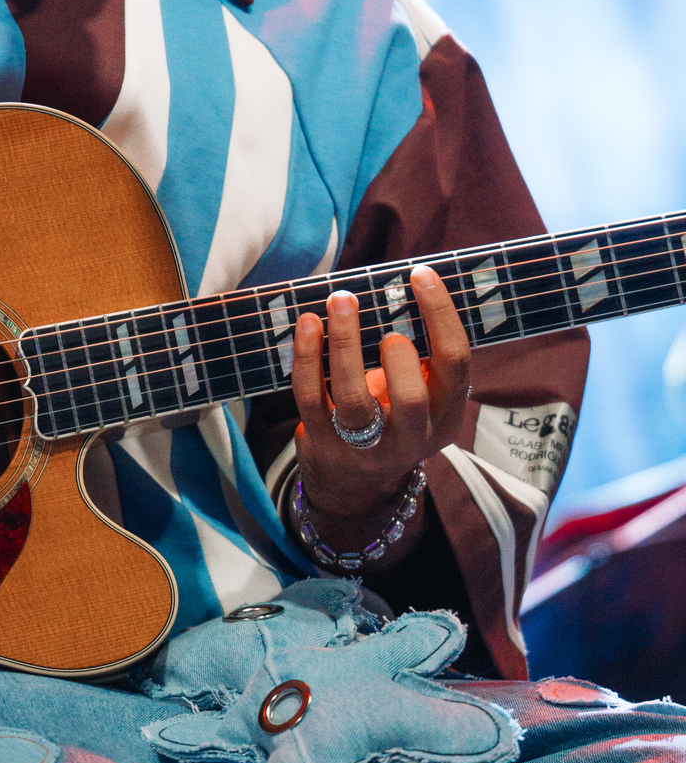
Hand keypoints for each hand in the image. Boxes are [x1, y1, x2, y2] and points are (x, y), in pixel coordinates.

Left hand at [291, 265, 470, 561]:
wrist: (356, 488)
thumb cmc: (391, 417)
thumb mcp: (420, 395)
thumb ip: (419, 354)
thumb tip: (402, 283)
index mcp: (444, 416)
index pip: (455, 364)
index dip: (440, 315)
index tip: (420, 274)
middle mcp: (410, 437)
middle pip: (412, 400)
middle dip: (399, 357)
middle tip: (386, 328)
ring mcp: (364, 446)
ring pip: (354, 399)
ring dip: (345, 344)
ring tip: (340, 300)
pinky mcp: (323, 444)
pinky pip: (311, 397)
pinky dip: (307, 357)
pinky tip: (307, 324)